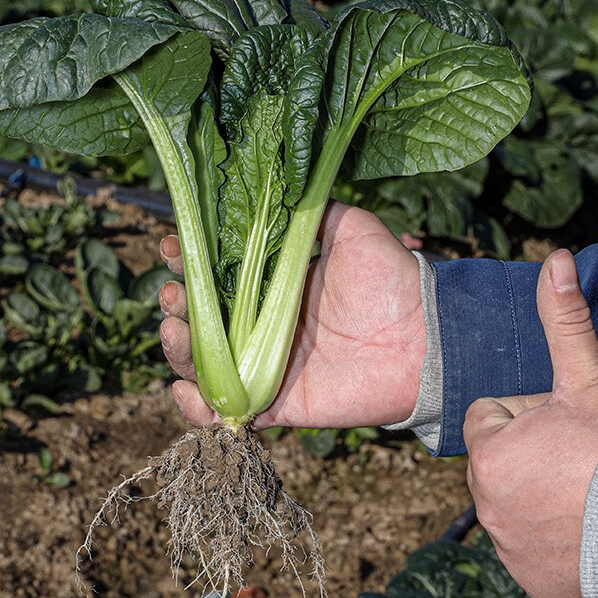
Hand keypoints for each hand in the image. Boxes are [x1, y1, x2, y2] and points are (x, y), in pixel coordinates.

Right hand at [158, 201, 425, 428]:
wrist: (424, 339)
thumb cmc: (391, 280)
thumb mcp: (351, 229)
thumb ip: (312, 212)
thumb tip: (279, 188)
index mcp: (274, 285)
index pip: (217, 272)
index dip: (189, 260)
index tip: (173, 245)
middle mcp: (263, 325)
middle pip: (201, 318)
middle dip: (175, 303)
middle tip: (173, 291)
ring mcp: (266, 365)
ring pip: (204, 361)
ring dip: (177, 348)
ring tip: (175, 328)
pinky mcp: (277, 402)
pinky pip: (227, 409)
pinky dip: (197, 406)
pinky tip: (185, 390)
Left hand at [463, 249, 597, 597]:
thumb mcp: (590, 378)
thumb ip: (564, 320)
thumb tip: (555, 259)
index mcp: (490, 450)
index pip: (489, 415)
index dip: (526, 412)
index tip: (562, 424)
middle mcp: (485, 500)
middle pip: (499, 457)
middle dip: (528, 451)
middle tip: (576, 457)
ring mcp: (505, 543)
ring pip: (510, 497)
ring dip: (536, 490)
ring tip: (582, 488)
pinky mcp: (525, 576)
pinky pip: (523, 542)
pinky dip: (544, 534)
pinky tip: (578, 526)